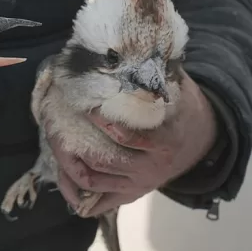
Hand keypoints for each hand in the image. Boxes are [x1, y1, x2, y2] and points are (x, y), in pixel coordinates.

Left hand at [53, 70, 217, 216]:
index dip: (101, 120)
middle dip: (72, 141)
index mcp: (164, 141)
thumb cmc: (180, 107)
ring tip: (51, 138)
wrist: (200, 141)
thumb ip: (153, 71)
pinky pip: (95, 202)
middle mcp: (151, 169)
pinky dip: (74, 191)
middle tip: (52, 120)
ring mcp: (138, 185)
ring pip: (93, 181)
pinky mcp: (128, 195)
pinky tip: (60, 172)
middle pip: (102, 160)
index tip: (83, 104)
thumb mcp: (176, 87)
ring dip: (66, 162)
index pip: (127, 135)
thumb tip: (125, 48)